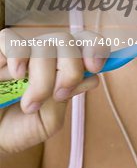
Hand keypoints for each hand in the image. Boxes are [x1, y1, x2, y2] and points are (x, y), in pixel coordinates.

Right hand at [0, 27, 109, 153]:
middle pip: (68, 41)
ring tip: (31, 104)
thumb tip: (92, 78)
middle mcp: (45, 53)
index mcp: (63, 65)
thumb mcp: (49, 120)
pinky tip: (16, 75)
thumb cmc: (20, 127)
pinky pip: (10, 39)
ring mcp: (23, 52)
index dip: (95, 48)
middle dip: (70, 70)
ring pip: (44, 45)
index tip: (94, 68)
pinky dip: (17, 56)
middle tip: (58, 95)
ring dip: (43, 78)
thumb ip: (68, 98)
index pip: (86, 42)